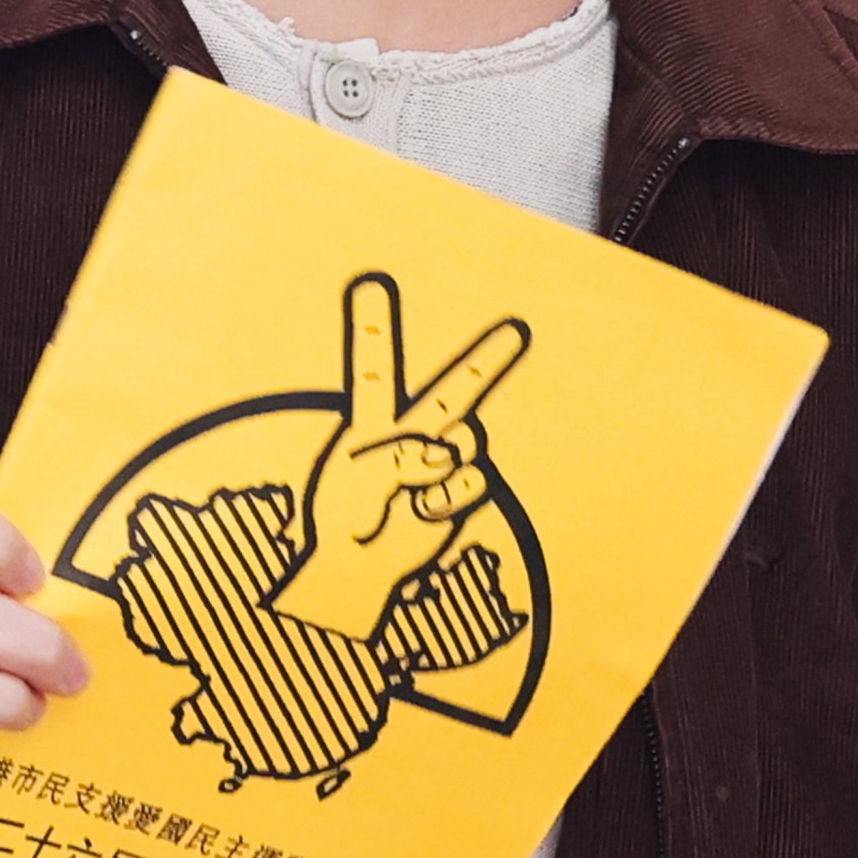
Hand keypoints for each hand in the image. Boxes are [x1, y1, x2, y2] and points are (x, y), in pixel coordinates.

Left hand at [278, 275, 528, 638]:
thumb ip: (399, 456)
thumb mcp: (356, 479)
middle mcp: (410, 434)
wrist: (357, 572)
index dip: (372, 327)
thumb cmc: (343, 519)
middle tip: (514, 331)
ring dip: (438, 471)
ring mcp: (439, 463)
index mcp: (371, 421)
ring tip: (407, 496)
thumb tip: (446, 455)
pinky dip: (445, 503)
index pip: (374, 368)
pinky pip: (470, 483)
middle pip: (453, 391)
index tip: (370, 284)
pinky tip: (422, 516)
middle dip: (485, 361)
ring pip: (463, 443)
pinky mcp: (459, 491)